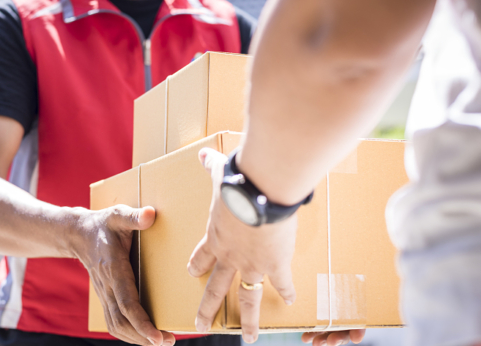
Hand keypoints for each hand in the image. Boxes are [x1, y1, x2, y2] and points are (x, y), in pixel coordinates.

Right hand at [71, 205, 174, 345]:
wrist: (78, 234)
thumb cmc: (104, 224)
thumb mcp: (118, 215)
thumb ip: (133, 216)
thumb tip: (150, 214)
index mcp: (113, 269)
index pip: (126, 303)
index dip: (142, 323)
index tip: (158, 337)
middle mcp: (107, 286)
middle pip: (122, 322)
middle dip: (144, 336)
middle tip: (168, 341)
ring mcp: (104, 294)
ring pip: (117, 326)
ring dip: (137, 338)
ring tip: (161, 341)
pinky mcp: (105, 297)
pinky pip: (114, 322)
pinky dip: (129, 333)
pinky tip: (145, 336)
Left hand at [189, 148, 362, 343]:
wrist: (260, 195)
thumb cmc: (239, 184)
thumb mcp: (222, 174)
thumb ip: (212, 167)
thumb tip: (203, 153)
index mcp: (215, 238)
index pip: (201, 257)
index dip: (196, 265)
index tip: (192, 273)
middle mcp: (230, 258)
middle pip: (216, 289)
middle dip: (207, 309)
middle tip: (200, 325)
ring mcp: (252, 265)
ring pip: (246, 299)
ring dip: (247, 320)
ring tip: (247, 338)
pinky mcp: (276, 265)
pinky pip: (281, 283)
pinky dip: (286, 292)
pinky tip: (289, 303)